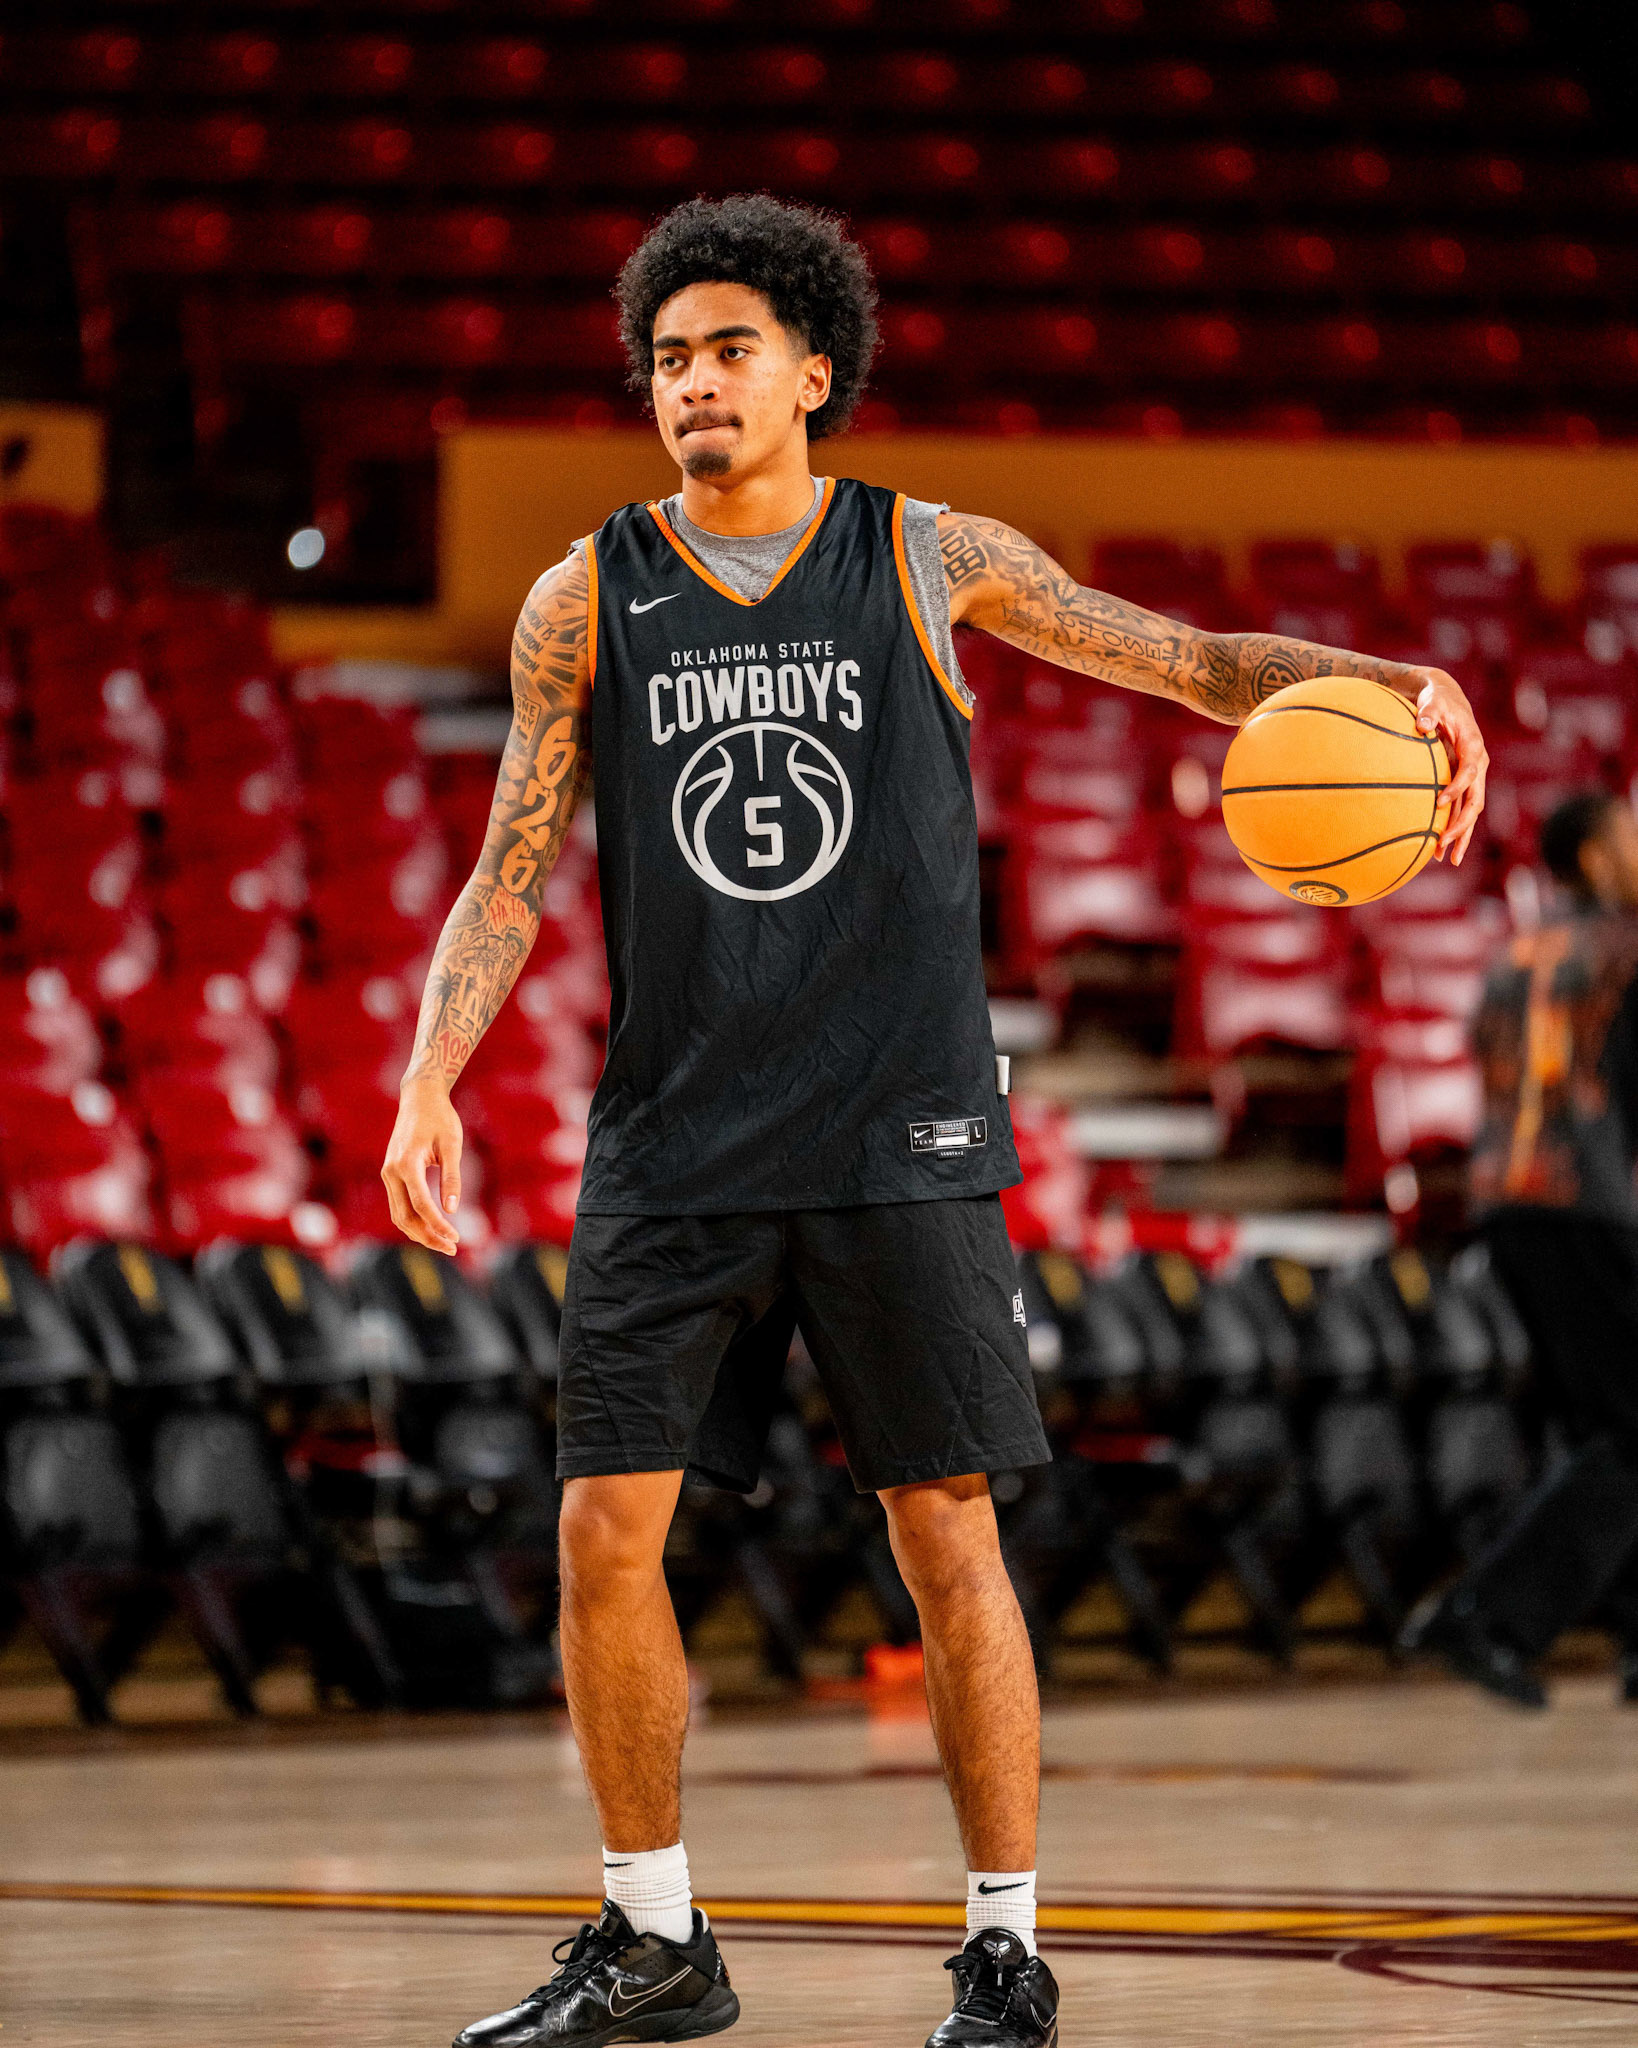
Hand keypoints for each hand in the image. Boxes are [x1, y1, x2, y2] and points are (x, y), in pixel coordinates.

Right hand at [381, 1077, 462, 1254]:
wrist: (419, 1098)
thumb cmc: (440, 1119)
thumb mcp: (452, 1145)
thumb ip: (452, 1177)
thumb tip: (452, 1209)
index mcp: (406, 1163)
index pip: (421, 1205)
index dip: (438, 1225)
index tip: (456, 1238)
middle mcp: (391, 1172)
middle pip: (405, 1217)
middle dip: (428, 1236)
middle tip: (453, 1248)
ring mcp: (387, 1174)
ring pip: (398, 1215)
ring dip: (420, 1232)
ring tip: (445, 1242)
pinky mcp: (390, 1175)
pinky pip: (398, 1205)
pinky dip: (414, 1220)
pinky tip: (433, 1228)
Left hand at [1411, 668, 1487, 864]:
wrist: (1447, 699)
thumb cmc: (1437, 700)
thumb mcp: (1433, 701)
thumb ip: (1428, 713)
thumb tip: (1422, 724)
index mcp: (1473, 747)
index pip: (1470, 771)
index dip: (1457, 787)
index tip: (1439, 802)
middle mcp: (1478, 765)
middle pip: (1475, 800)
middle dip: (1462, 824)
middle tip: (1444, 842)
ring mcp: (1473, 776)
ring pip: (1471, 811)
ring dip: (1460, 835)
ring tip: (1446, 859)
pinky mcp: (1465, 783)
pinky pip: (1462, 810)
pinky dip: (1454, 829)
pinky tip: (1440, 850)